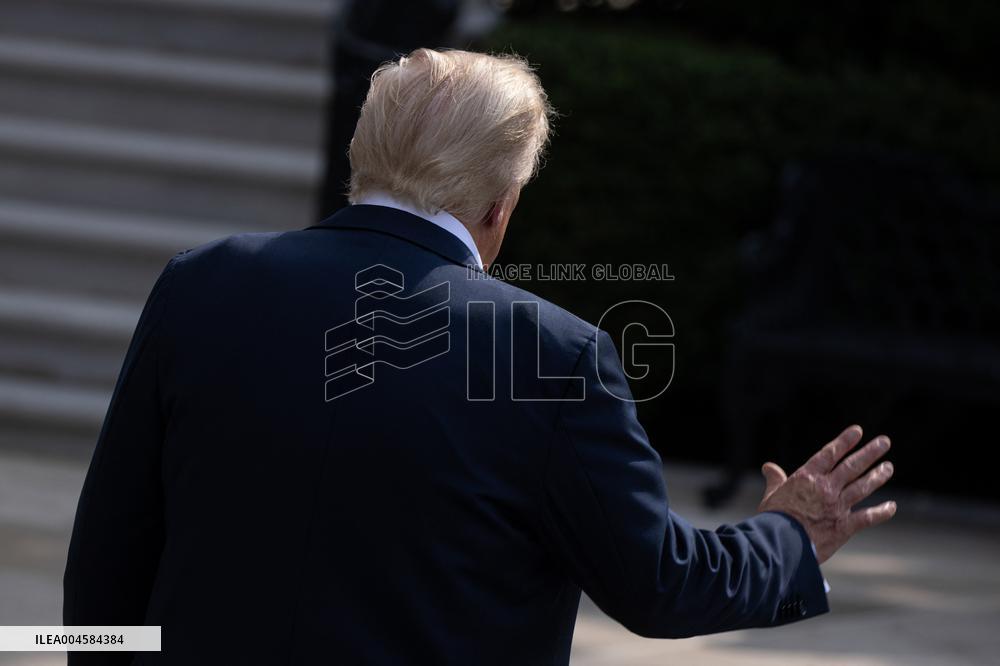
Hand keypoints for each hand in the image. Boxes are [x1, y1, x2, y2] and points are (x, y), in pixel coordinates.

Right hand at [757, 425, 895, 563]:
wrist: (780, 543)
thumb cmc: (773, 519)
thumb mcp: (772, 494)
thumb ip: (775, 479)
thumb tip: (768, 467)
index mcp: (807, 477)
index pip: (830, 453)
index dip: (844, 441)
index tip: (857, 431)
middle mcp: (826, 487)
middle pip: (851, 466)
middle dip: (869, 452)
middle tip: (884, 442)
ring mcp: (837, 506)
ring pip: (862, 486)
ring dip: (877, 476)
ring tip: (888, 467)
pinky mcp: (844, 526)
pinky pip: (867, 517)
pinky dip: (881, 512)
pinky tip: (892, 507)